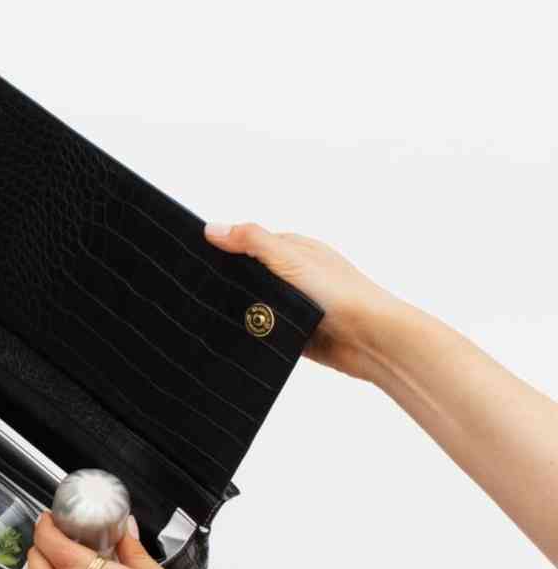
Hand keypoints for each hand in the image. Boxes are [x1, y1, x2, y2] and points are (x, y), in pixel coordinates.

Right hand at [205, 222, 401, 381]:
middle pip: (247, 275)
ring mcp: (292, 305)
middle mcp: (293, 275)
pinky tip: (241, 335)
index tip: (196, 257)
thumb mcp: (290, 258)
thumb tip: (213, 228)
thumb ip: (251, 241)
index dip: (223, 248)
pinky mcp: (292, 333)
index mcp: (293, 250)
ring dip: (241, 311)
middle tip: (202, 289)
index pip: (248, 243)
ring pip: (252, 305)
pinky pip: (261, 332)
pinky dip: (252, 334)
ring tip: (217, 314)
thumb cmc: (342, 294)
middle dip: (229, 283)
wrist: (370, 339)